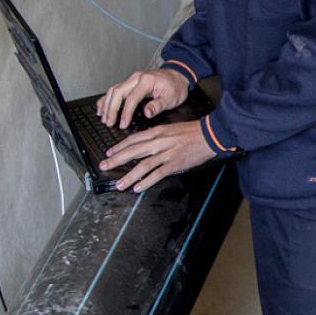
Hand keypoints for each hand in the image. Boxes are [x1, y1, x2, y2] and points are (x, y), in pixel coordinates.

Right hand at [95, 68, 189, 128]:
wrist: (178, 74)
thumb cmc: (175, 86)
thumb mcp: (172, 97)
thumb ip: (158, 105)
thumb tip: (147, 113)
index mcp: (147, 81)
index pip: (132, 98)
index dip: (125, 113)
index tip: (122, 124)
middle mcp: (137, 78)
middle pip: (117, 92)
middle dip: (111, 109)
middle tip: (109, 123)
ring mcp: (132, 79)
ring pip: (113, 90)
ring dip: (106, 104)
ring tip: (104, 118)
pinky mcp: (130, 82)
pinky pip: (115, 89)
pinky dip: (106, 98)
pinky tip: (102, 108)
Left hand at [100, 121, 215, 191]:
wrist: (211, 134)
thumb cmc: (193, 131)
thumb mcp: (172, 128)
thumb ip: (158, 136)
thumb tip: (145, 144)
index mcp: (158, 131)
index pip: (134, 139)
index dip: (120, 146)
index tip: (110, 152)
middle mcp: (160, 142)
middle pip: (133, 151)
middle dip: (116, 160)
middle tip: (104, 166)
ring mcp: (167, 153)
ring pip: (143, 165)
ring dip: (129, 176)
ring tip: (119, 184)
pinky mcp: (175, 163)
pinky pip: (157, 174)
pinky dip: (146, 181)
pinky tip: (138, 188)